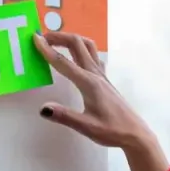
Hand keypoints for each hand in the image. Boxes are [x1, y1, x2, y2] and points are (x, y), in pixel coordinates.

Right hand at [33, 32, 169, 170]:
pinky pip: (93, 55)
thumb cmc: (112, 131)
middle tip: (42, 37)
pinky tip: (76, 55)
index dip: (47, 49)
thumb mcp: (86, 127)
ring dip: (71, 39)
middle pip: (77, 44)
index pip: (63, 62)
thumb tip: (43, 108)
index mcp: (88, 83)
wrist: (135, 133)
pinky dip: (81, 48)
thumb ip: (64, 116)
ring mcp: (102, 75)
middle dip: (58, 37)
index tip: (35, 38)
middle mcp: (95, 75)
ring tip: (56, 41)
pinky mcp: (105, 79)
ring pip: (87, 46)